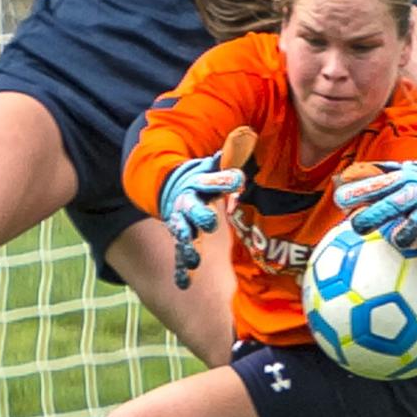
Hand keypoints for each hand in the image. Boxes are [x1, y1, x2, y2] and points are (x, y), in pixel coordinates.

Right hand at [159, 128, 254, 289]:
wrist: (171, 186)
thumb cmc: (203, 177)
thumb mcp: (214, 163)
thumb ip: (230, 154)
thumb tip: (245, 132)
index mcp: (199, 183)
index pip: (213, 180)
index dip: (225, 179)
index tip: (238, 179)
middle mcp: (188, 204)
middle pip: (195, 210)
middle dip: (201, 217)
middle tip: (210, 224)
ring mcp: (182, 223)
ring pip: (184, 236)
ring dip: (188, 248)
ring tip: (194, 260)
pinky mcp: (181, 239)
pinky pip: (180, 256)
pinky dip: (181, 271)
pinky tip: (183, 284)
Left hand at [333, 160, 416, 266]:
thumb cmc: (411, 183)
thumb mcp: (393, 173)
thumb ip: (369, 176)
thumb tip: (337, 179)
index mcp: (398, 180)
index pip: (374, 185)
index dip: (357, 192)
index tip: (340, 200)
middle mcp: (413, 193)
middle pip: (392, 205)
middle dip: (374, 215)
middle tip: (357, 226)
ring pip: (416, 223)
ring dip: (405, 233)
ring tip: (397, 241)